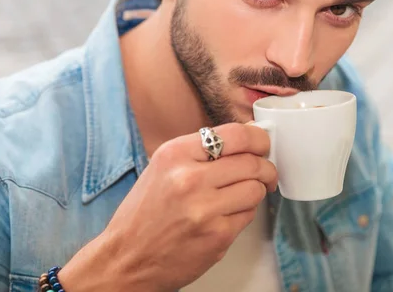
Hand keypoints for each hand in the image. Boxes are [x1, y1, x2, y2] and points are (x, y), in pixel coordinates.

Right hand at [60, 123, 277, 291]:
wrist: (127, 258)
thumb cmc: (143, 214)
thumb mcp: (161, 168)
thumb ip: (199, 152)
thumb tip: (244, 139)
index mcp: (174, 154)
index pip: (234, 134)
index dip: (257, 138)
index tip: (261, 144)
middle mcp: (190, 178)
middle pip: (252, 162)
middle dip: (265, 166)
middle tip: (265, 171)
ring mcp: (205, 209)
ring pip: (255, 189)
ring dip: (257, 190)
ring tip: (243, 194)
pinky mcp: (218, 236)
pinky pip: (248, 215)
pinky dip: (244, 213)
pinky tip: (226, 215)